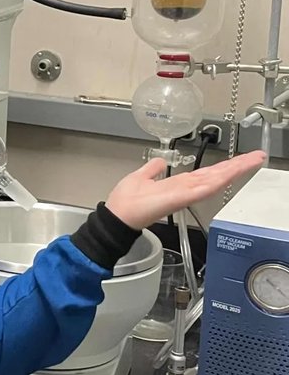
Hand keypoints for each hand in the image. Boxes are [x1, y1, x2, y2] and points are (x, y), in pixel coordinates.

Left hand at [104, 150, 266, 229]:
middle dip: (236, 165)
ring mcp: (184, 194)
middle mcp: (184, 189)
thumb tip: (160, 161)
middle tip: (256, 156)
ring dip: (233, 169)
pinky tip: (229, 174)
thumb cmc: (127, 202)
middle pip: (215, 175)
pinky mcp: (180, 198)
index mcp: (177, 185)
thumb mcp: (141, 177)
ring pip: (214, 179)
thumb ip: (153, 169)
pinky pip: (201, 188)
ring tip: (252, 160)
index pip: (205, 173)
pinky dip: (216, 181)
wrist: (117, 217)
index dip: (223, 166)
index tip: (240, 158)